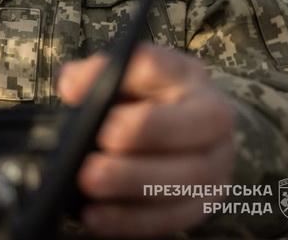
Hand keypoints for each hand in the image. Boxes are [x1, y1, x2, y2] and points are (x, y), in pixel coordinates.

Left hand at [57, 44, 235, 237]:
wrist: (180, 132)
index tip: (78, 90)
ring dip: (132, 182)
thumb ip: (94, 74)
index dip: (122, 77)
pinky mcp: (203, 203)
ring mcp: (215, 164)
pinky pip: (172, 217)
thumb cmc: (141, 100)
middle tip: (99, 138)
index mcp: (187, 75)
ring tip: (88, 180)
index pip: (159, 67)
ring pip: (184, 178)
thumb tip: (72, 87)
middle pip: (186, 126)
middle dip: (140, 133)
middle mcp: (212, 117)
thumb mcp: (119, 78)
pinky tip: (96, 215)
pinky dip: (131, 219)